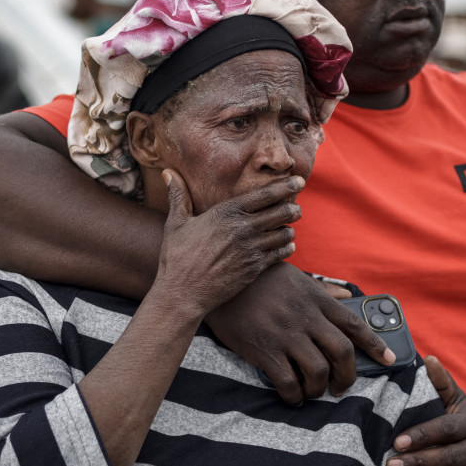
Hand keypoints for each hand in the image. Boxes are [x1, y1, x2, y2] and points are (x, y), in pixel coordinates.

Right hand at [153, 171, 303, 317]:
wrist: (182, 293)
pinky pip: (280, 254)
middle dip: (293, 208)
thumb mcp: (175, 223)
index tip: (298, 180)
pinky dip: (286, 248)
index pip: (265, 195)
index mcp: (226, 212)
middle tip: (296, 207)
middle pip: (281, 212)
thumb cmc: (176, 257)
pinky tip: (286, 245)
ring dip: (289, 229)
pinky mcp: (255, 269)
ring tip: (289, 227)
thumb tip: (167, 172)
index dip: (285, 186)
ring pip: (284, 233)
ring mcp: (251, 250)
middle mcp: (243, 229)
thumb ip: (178, 196)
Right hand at [206, 262, 392, 404]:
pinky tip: (292, 397)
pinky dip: (294, 396)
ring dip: (320, 389)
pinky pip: (287, 382)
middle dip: (349, 375)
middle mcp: (306, 317)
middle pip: (342, 352)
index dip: (376, 345)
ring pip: (318, 371)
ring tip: (314, 392)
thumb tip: (347, 296)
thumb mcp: (295, 277)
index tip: (389, 360)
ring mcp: (285, 335)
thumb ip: (322, 290)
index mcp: (316, 299)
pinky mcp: (264, 350)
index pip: (354, 325)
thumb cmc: (259, 279)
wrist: (220, 282)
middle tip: (343, 386)